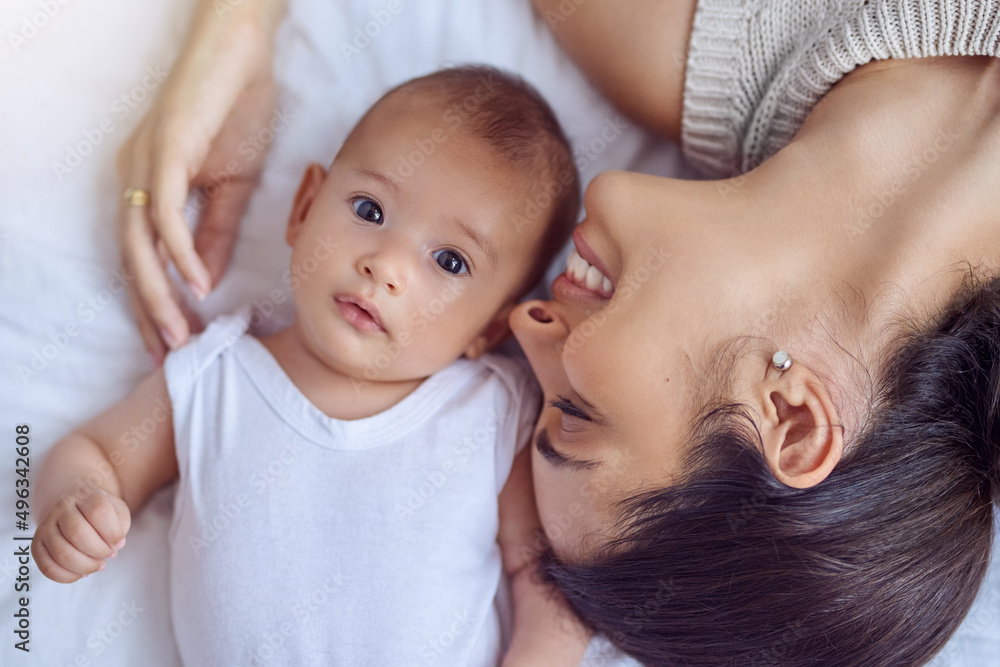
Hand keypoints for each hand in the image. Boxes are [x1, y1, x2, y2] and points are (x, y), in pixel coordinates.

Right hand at [32, 487, 131, 582]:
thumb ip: (119, 527)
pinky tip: (81, 573)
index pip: (97, 511)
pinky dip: (68, 576)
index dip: (112, 533)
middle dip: (99, 551)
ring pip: (62, 553)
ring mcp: (46, 526)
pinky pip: (48, 567)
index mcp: (85, 495)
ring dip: (85, 566)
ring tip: (98, 565)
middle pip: (78, 534)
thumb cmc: (99, 512)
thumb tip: (112, 549)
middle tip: (109, 555)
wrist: (73, 506)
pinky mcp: (37, 545)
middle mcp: (62, 508)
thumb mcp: (116, 511)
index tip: (119, 543)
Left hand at [117, 4, 280, 362]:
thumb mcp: (232, 185)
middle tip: (168, 355)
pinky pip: (164, 210)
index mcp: (147, 185)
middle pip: (131, 259)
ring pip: (139, 243)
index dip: (152, 301)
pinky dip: (180, 250)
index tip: (170, 342)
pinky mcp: (165, 149)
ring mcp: (145, 163)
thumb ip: (216, 231)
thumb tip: (206, 278)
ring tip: (178, 334)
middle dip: (148, 311)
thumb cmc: (236, 109)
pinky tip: (198, 283)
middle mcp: (134, 177)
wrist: (242, 51)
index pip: (141, 257)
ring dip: (158, 293)